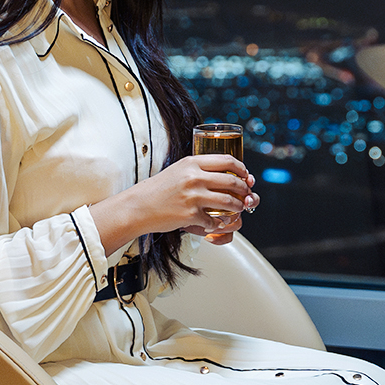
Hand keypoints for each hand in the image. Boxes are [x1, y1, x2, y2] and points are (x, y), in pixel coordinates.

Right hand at [90, 154, 258, 251]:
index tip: (246, 175)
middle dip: (244, 189)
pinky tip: (216, 222)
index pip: (227, 161)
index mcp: (192, 163)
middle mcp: (194, 177)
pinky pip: (214, 220)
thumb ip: (199, 170)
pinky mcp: (190, 215)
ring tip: (239, 208)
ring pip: (228, 201)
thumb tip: (224, 175)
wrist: (137, 207)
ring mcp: (193, 196)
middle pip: (232, 182)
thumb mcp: (178, 171)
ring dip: (238, 207)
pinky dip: (217, 223)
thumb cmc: (157, 190)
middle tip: (247, 194)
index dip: (242, 169)